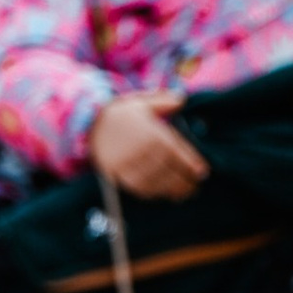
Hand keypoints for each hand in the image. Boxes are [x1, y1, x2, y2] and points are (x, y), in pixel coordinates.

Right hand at [88, 91, 206, 199]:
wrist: (89, 123)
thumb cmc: (120, 112)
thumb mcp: (142, 102)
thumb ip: (164, 101)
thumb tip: (182, 99)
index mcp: (153, 133)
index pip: (178, 152)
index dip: (192, 164)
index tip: (202, 172)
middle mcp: (144, 151)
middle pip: (170, 171)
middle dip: (185, 181)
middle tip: (194, 187)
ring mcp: (131, 164)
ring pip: (157, 182)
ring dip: (172, 190)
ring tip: (183, 194)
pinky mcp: (119, 174)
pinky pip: (140, 188)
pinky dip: (154, 193)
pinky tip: (162, 193)